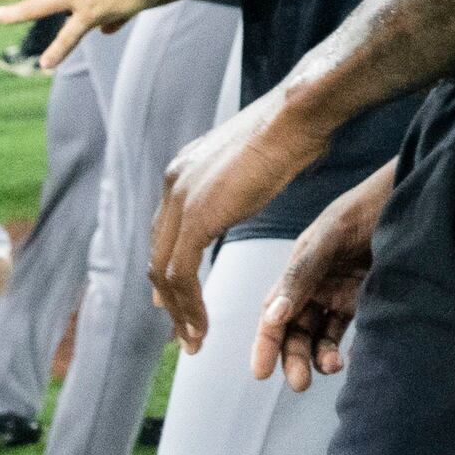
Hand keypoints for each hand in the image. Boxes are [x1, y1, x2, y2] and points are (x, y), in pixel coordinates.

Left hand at [150, 103, 326, 345]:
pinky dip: (190, 304)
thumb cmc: (289, 132)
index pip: (164, 234)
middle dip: (169, 300)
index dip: (168, 274)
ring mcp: (181, 199)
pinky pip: (181, 274)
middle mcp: (173, 184)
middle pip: (158, 256)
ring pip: (163, 271)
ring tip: (194, 339)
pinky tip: (203, 323)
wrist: (296, 115)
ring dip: (178, 311)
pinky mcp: (197, 216)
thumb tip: (231, 200)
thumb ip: (229, 189)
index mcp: (182, 171)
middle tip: (183, 331)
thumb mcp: (248, 164)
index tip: (175, 305)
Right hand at [246, 158, 401, 385]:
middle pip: (297, 331)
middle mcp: (318, 285)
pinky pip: (354, 332)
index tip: (261, 373)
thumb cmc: (366, 206)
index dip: (265, 342)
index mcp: (300, 270)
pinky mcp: (370, 301)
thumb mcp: (331, 234)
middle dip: (295, 358)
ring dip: (321, 357)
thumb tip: (274, 314)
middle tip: (301, 383)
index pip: (274, 313)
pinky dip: (350, 350)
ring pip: (323, 337)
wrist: (411, 195)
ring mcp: (343, 294)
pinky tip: (354, 359)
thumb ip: (303, 272)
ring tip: (333, 367)